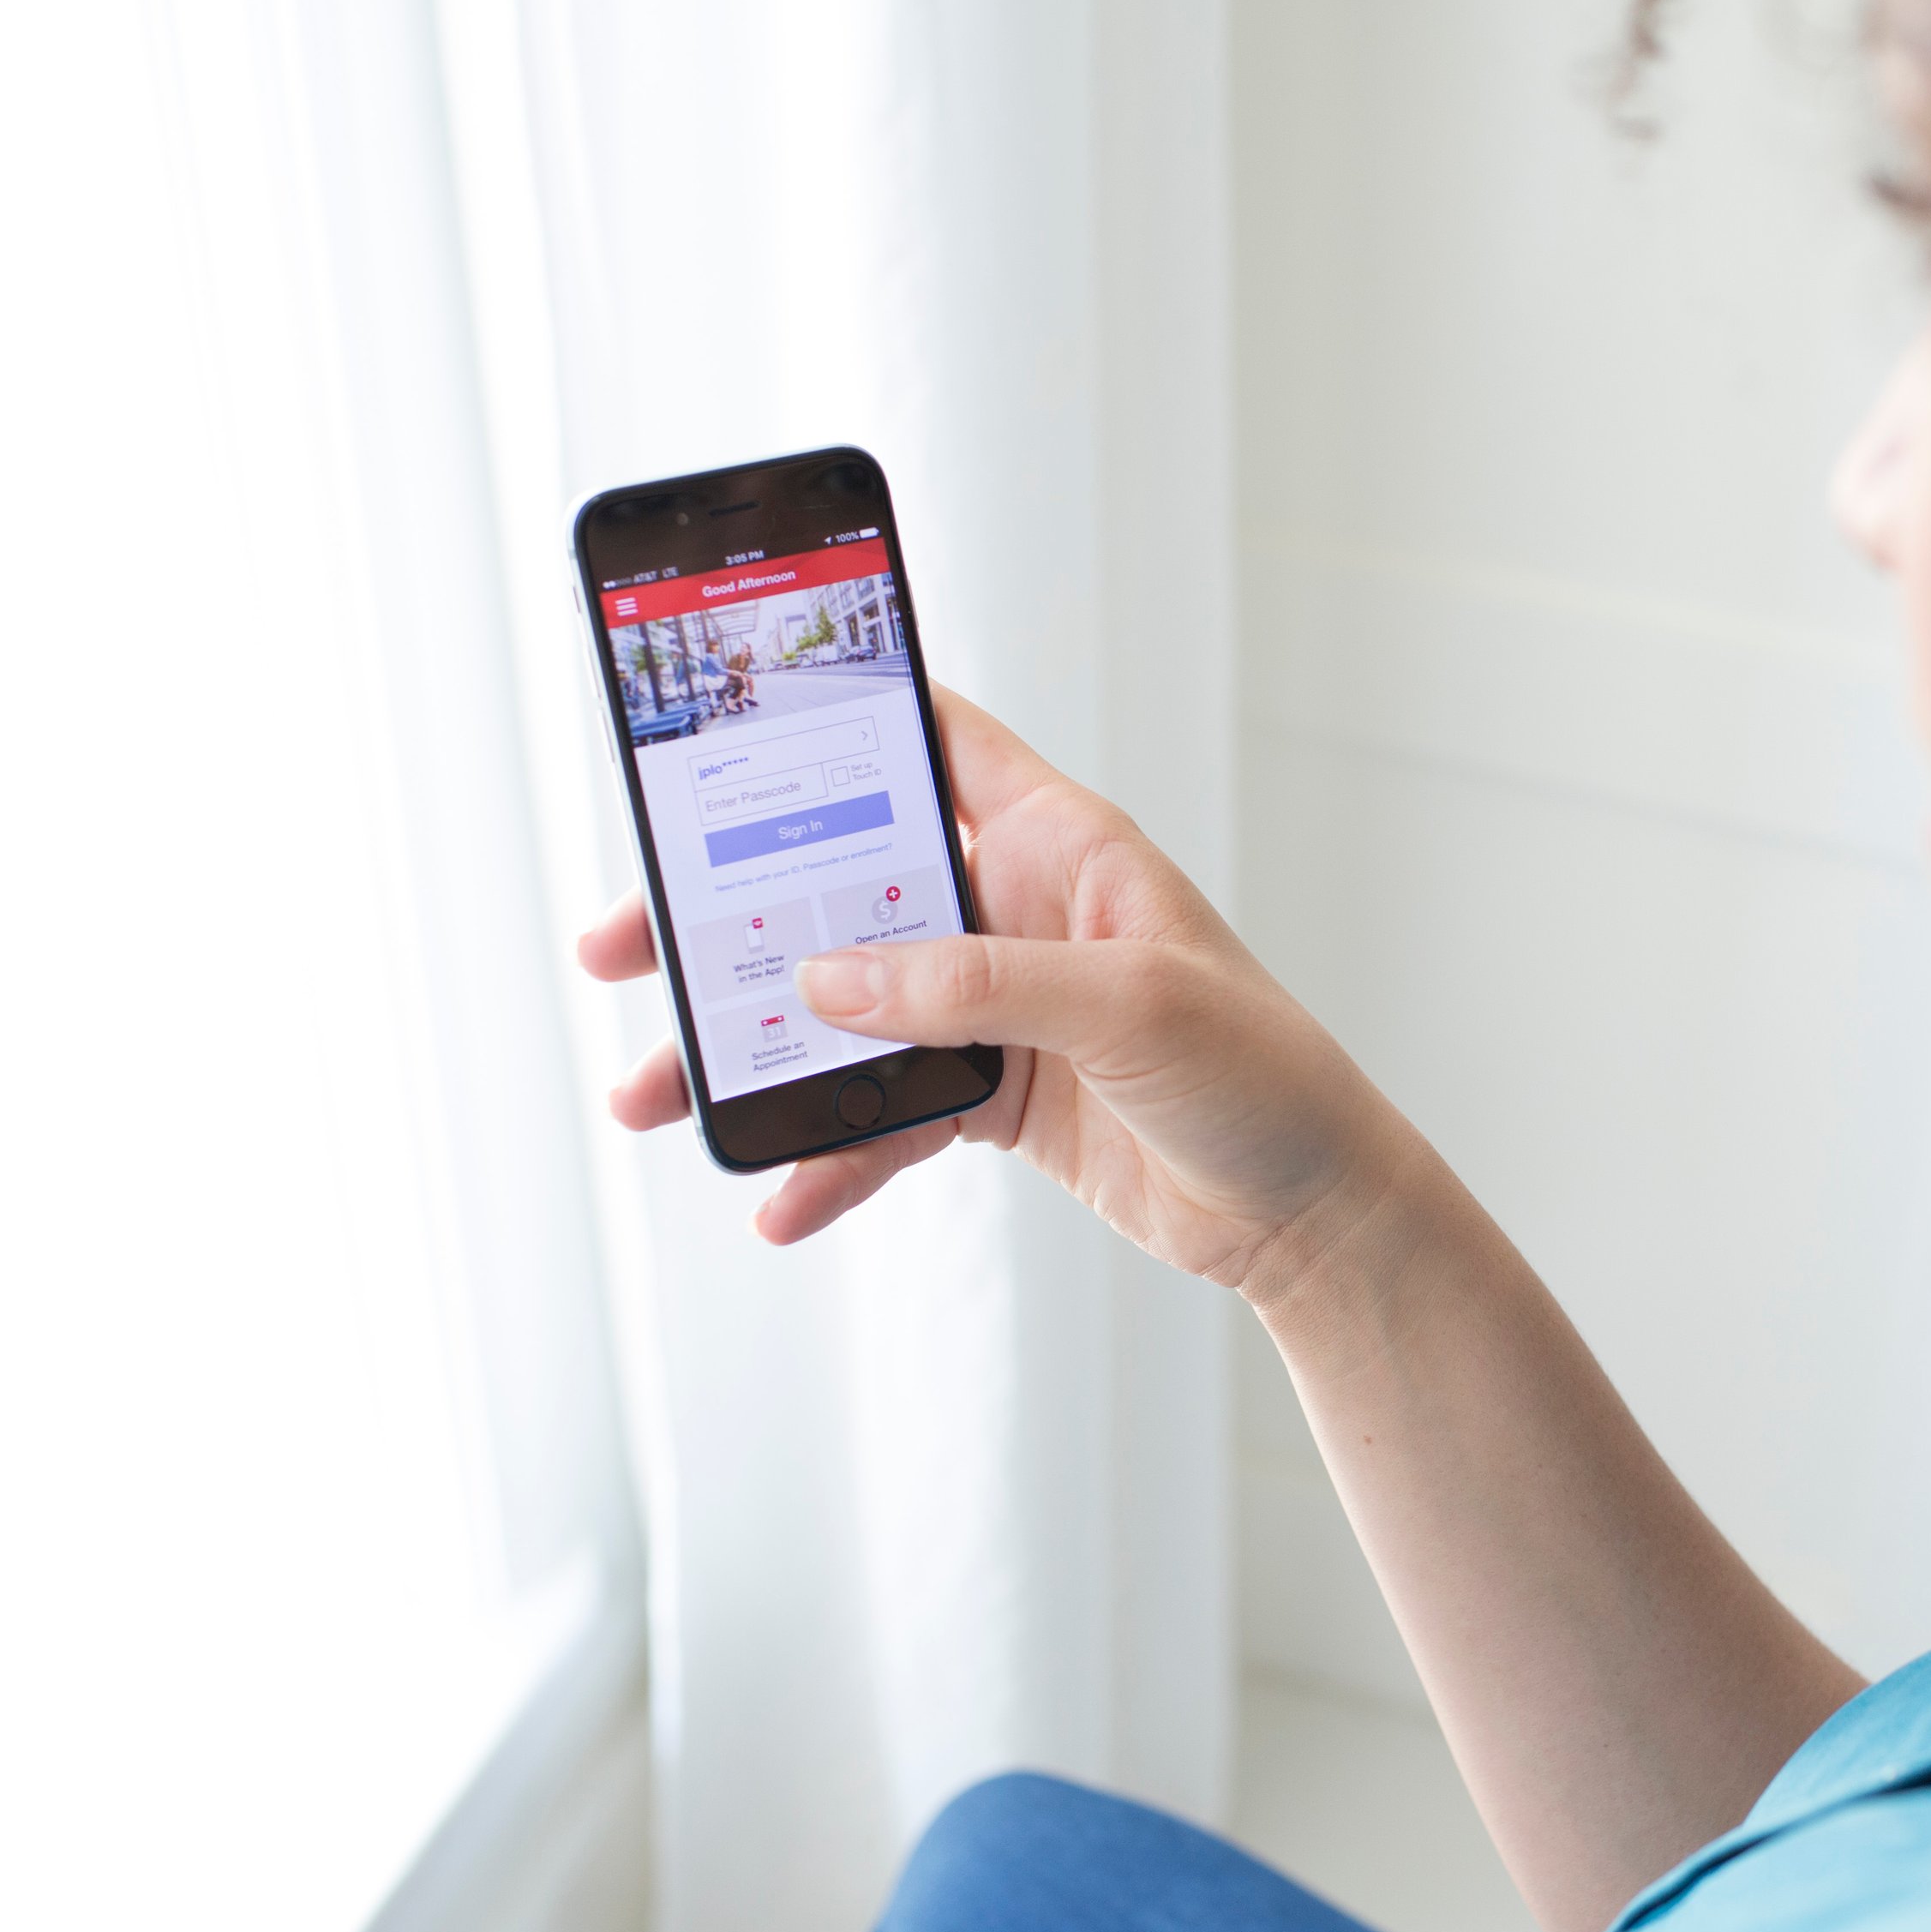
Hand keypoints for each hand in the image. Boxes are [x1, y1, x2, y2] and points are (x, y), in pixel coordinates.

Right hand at [579, 688, 1418, 1288]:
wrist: (1310, 1211)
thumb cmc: (1263, 1075)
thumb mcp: (1129, 1007)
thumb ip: (976, 983)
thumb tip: (829, 977)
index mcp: (1056, 844)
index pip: (928, 741)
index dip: (829, 720)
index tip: (712, 730)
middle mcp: (1012, 909)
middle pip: (842, 887)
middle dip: (729, 920)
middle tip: (620, 948)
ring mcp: (996, 1005)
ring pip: (842, 1012)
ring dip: (752, 1058)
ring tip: (656, 1100)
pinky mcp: (993, 1096)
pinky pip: (883, 1116)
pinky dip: (830, 1158)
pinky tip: (781, 1203)